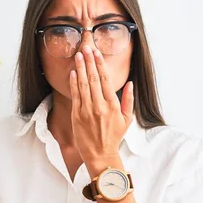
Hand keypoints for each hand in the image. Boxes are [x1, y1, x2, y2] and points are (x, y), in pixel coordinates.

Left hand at [69, 45, 133, 164]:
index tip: (97, 53)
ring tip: (78, 56)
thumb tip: (130, 84)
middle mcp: (100, 106)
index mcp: (113, 105)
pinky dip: (74, 83)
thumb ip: (128, 100)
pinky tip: (73, 73)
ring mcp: (87, 111)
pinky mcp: (77, 116)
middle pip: (94, 78)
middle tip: (85, 48)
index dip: (100, 64)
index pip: (106, 79)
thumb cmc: (114, 137)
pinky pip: (75, 96)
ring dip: (80, 68)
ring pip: (83, 85)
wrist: (100, 155)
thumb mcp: (126, 119)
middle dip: (89, 61)